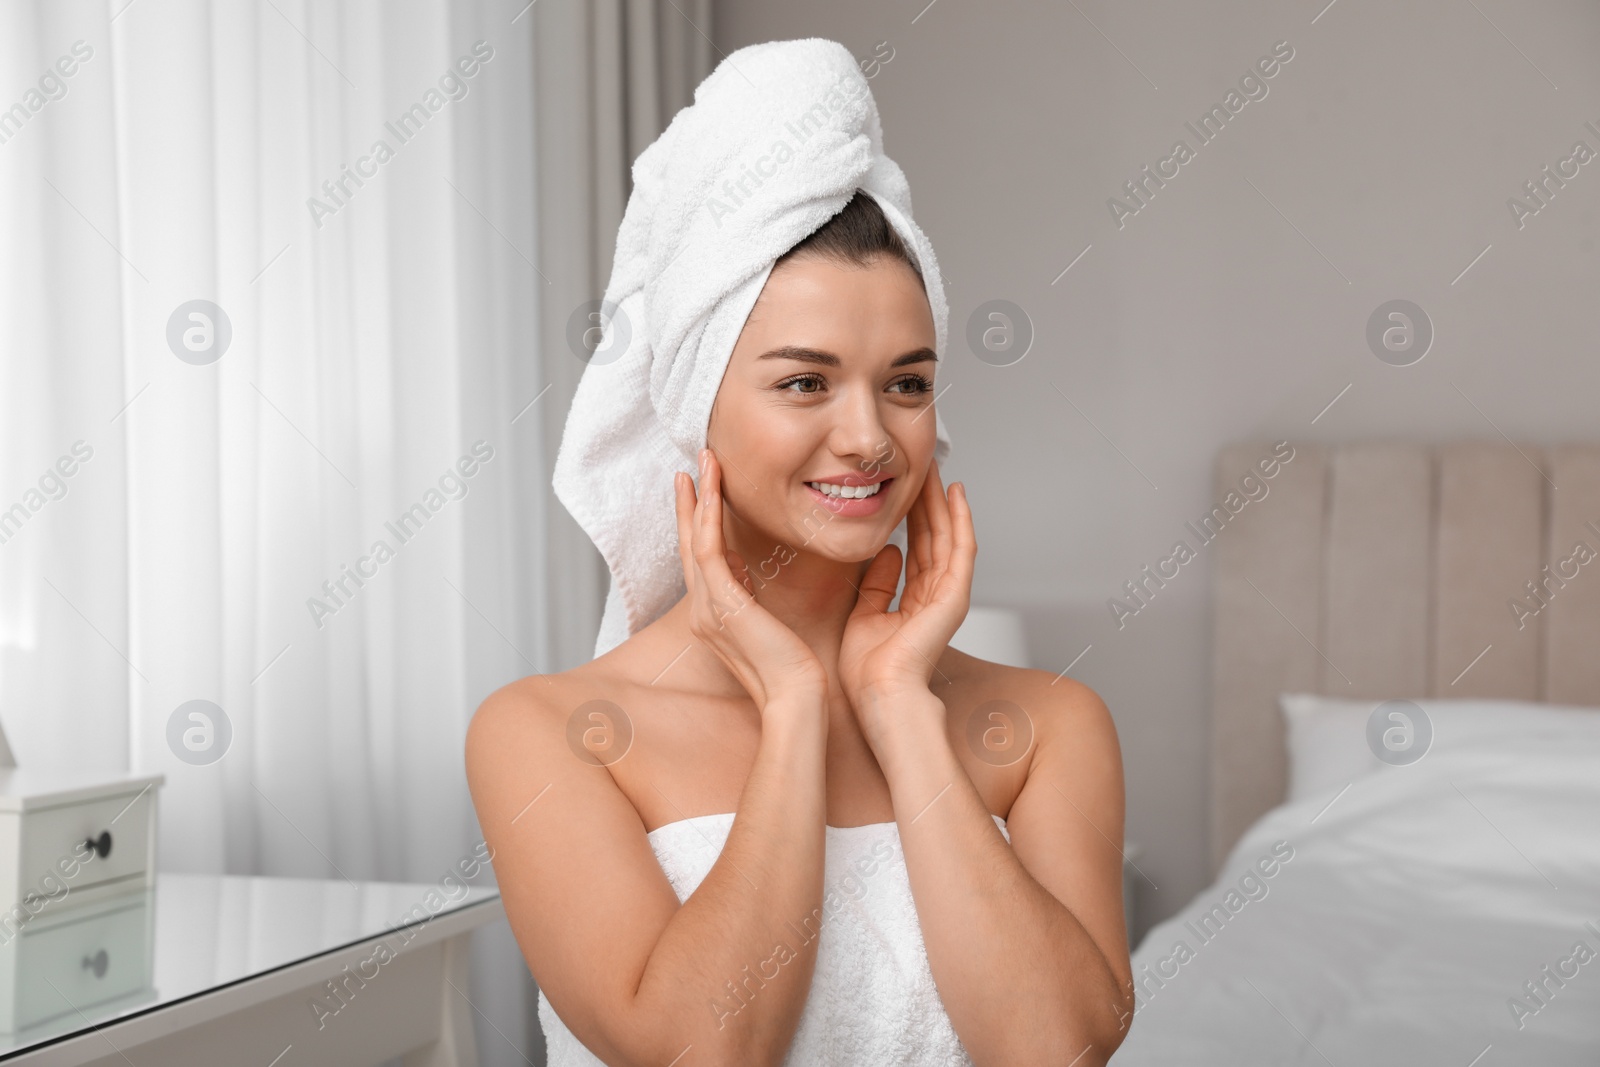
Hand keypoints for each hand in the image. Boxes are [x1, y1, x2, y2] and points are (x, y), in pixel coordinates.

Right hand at [675, 448, 828, 711]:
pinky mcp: (722, 605)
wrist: (795, 699)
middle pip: (689, 546)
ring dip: (698, 499)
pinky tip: (711, 491)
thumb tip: (745, 567)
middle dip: (690, 505)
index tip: (702, 495)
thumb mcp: (766, 625)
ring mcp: (708, 608)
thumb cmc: (793, 671)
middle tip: (690, 468)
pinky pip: (707, 550)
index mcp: (714, 617)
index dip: (699, 526)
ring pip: (695, 540)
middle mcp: (702, 611)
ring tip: (700, 465)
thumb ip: (750, 596)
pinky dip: (707, 517)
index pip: (701, 562)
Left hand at [838, 458, 975, 720]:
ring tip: (936, 469)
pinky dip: (961, 519)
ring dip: (943, 501)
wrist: (878, 694)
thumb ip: (877, 583)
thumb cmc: (867, 670)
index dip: (912, 517)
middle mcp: (936, 596)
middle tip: (922, 466)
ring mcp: (949, 595)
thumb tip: (888, 552)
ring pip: (948, 536)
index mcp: (915, 602)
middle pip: (935, 537)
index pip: (917, 549)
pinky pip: (962, 549)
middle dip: (928, 501)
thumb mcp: (864, 614)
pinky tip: (956, 493)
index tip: (904, 487)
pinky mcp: (955, 595)